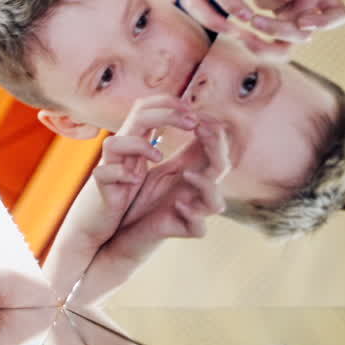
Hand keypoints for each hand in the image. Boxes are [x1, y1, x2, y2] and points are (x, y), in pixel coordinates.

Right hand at [91, 96, 199, 233]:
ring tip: (160, 157)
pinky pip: (104, 173)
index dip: (168, 102)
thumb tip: (173, 129)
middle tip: (192, 123)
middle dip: (166, 115)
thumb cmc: (121, 190)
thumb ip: (150, 146)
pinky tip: (135, 181)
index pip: (145, 107)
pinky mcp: (102, 186)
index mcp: (132, 140)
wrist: (95, 218)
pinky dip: (121, 174)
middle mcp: (120, 148)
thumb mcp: (138, 164)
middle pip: (137, 117)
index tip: (192, 111)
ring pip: (114, 143)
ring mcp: (109, 165)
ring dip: (140, 145)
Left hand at [115, 118, 230, 244]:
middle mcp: (198, 191)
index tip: (197, 114)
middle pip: (220, 168)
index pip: (213, 149)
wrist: (124, 230)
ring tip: (187, 173)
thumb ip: (171, 146)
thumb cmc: (142, 197)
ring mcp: (194, 211)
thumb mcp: (157, 167)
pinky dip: (192, 217)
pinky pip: (199, 228)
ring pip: (216, 202)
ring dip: (206, 186)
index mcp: (193, 171)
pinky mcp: (183, 230)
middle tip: (200, 129)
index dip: (211, 131)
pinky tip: (178, 205)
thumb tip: (181, 114)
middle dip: (215, 148)